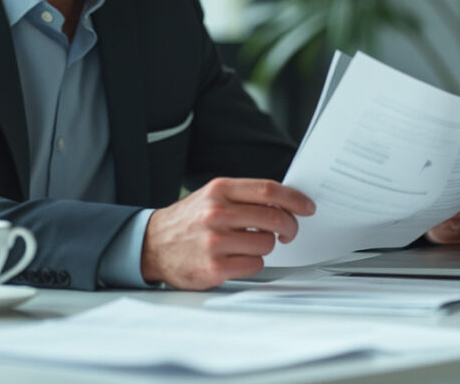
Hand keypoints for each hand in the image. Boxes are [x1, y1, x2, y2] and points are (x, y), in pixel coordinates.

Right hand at [140, 177, 315, 289]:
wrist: (152, 244)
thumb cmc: (188, 221)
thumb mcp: (211, 197)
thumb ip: (243, 197)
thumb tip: (284, 203)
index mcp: (219, 191)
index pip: (268, 191)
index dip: (294, 199)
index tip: (307, 207)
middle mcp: (217, 213)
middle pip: (274, 218)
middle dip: (289, 226)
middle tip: (288, 232)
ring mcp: (215, 241)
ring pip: (266, 244)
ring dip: (264, 247)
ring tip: (247, 245)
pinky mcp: (214, 268)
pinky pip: (254, 266)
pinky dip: (252, 264)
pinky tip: (237, 259)